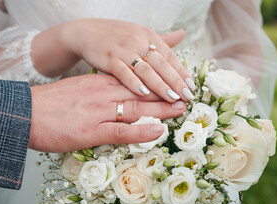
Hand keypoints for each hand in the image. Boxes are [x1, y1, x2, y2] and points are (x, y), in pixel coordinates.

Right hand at [28, 74, 185, 151]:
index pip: (133, 80)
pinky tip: (158, 131)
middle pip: (140, 92)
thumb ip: (97, 90)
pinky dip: (141, 130)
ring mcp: (97, 112)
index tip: (170, 84)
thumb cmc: (50, 104)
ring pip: (136, 108)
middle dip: (164, 93)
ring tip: (181, 110)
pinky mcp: (90, 131)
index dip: (154, 83)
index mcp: (98, 82)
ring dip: (161, 109)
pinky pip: (121, 130)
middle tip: (185, 95)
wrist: (25, 113)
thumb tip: (113, 96)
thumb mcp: (77, 88)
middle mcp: (102, 93)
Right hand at [31, 19, 194, 101]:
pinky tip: (144, 94)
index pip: (169, 55)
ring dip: (160, 85)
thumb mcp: (139, 34)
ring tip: (172, 98)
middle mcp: (139, 41)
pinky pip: (124, 72)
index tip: (191, 87)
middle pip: (161, 63)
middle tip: (187, 96)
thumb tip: (182, 34)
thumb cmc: (115, 36)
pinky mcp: (109, 58)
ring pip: (146, 69)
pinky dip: (134, 83)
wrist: (86, 32)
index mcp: (148, 36)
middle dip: (175, 80)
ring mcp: (124, 50)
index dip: (181, 71)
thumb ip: (160, 40)